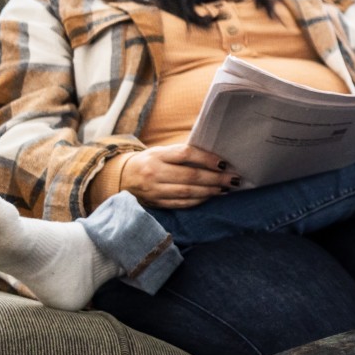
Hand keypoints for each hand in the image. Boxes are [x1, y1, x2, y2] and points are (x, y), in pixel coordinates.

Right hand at [120, 145, 236, 208]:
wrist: (121, 177)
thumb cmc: (150, 161)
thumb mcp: (161, 151)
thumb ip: (183, 153)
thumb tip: (214, 158)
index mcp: (157, 155)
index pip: (185, 154)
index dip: (206, 158)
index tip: (224, 163)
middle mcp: (154, 172)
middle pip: (190, 176)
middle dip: (215, 178)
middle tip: (233, 179)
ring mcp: (154, 190)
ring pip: (187, 192)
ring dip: (210, 191)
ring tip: (225, 188)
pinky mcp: (155, 203)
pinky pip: (181, 203)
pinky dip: (198, 200)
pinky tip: (210, 196)